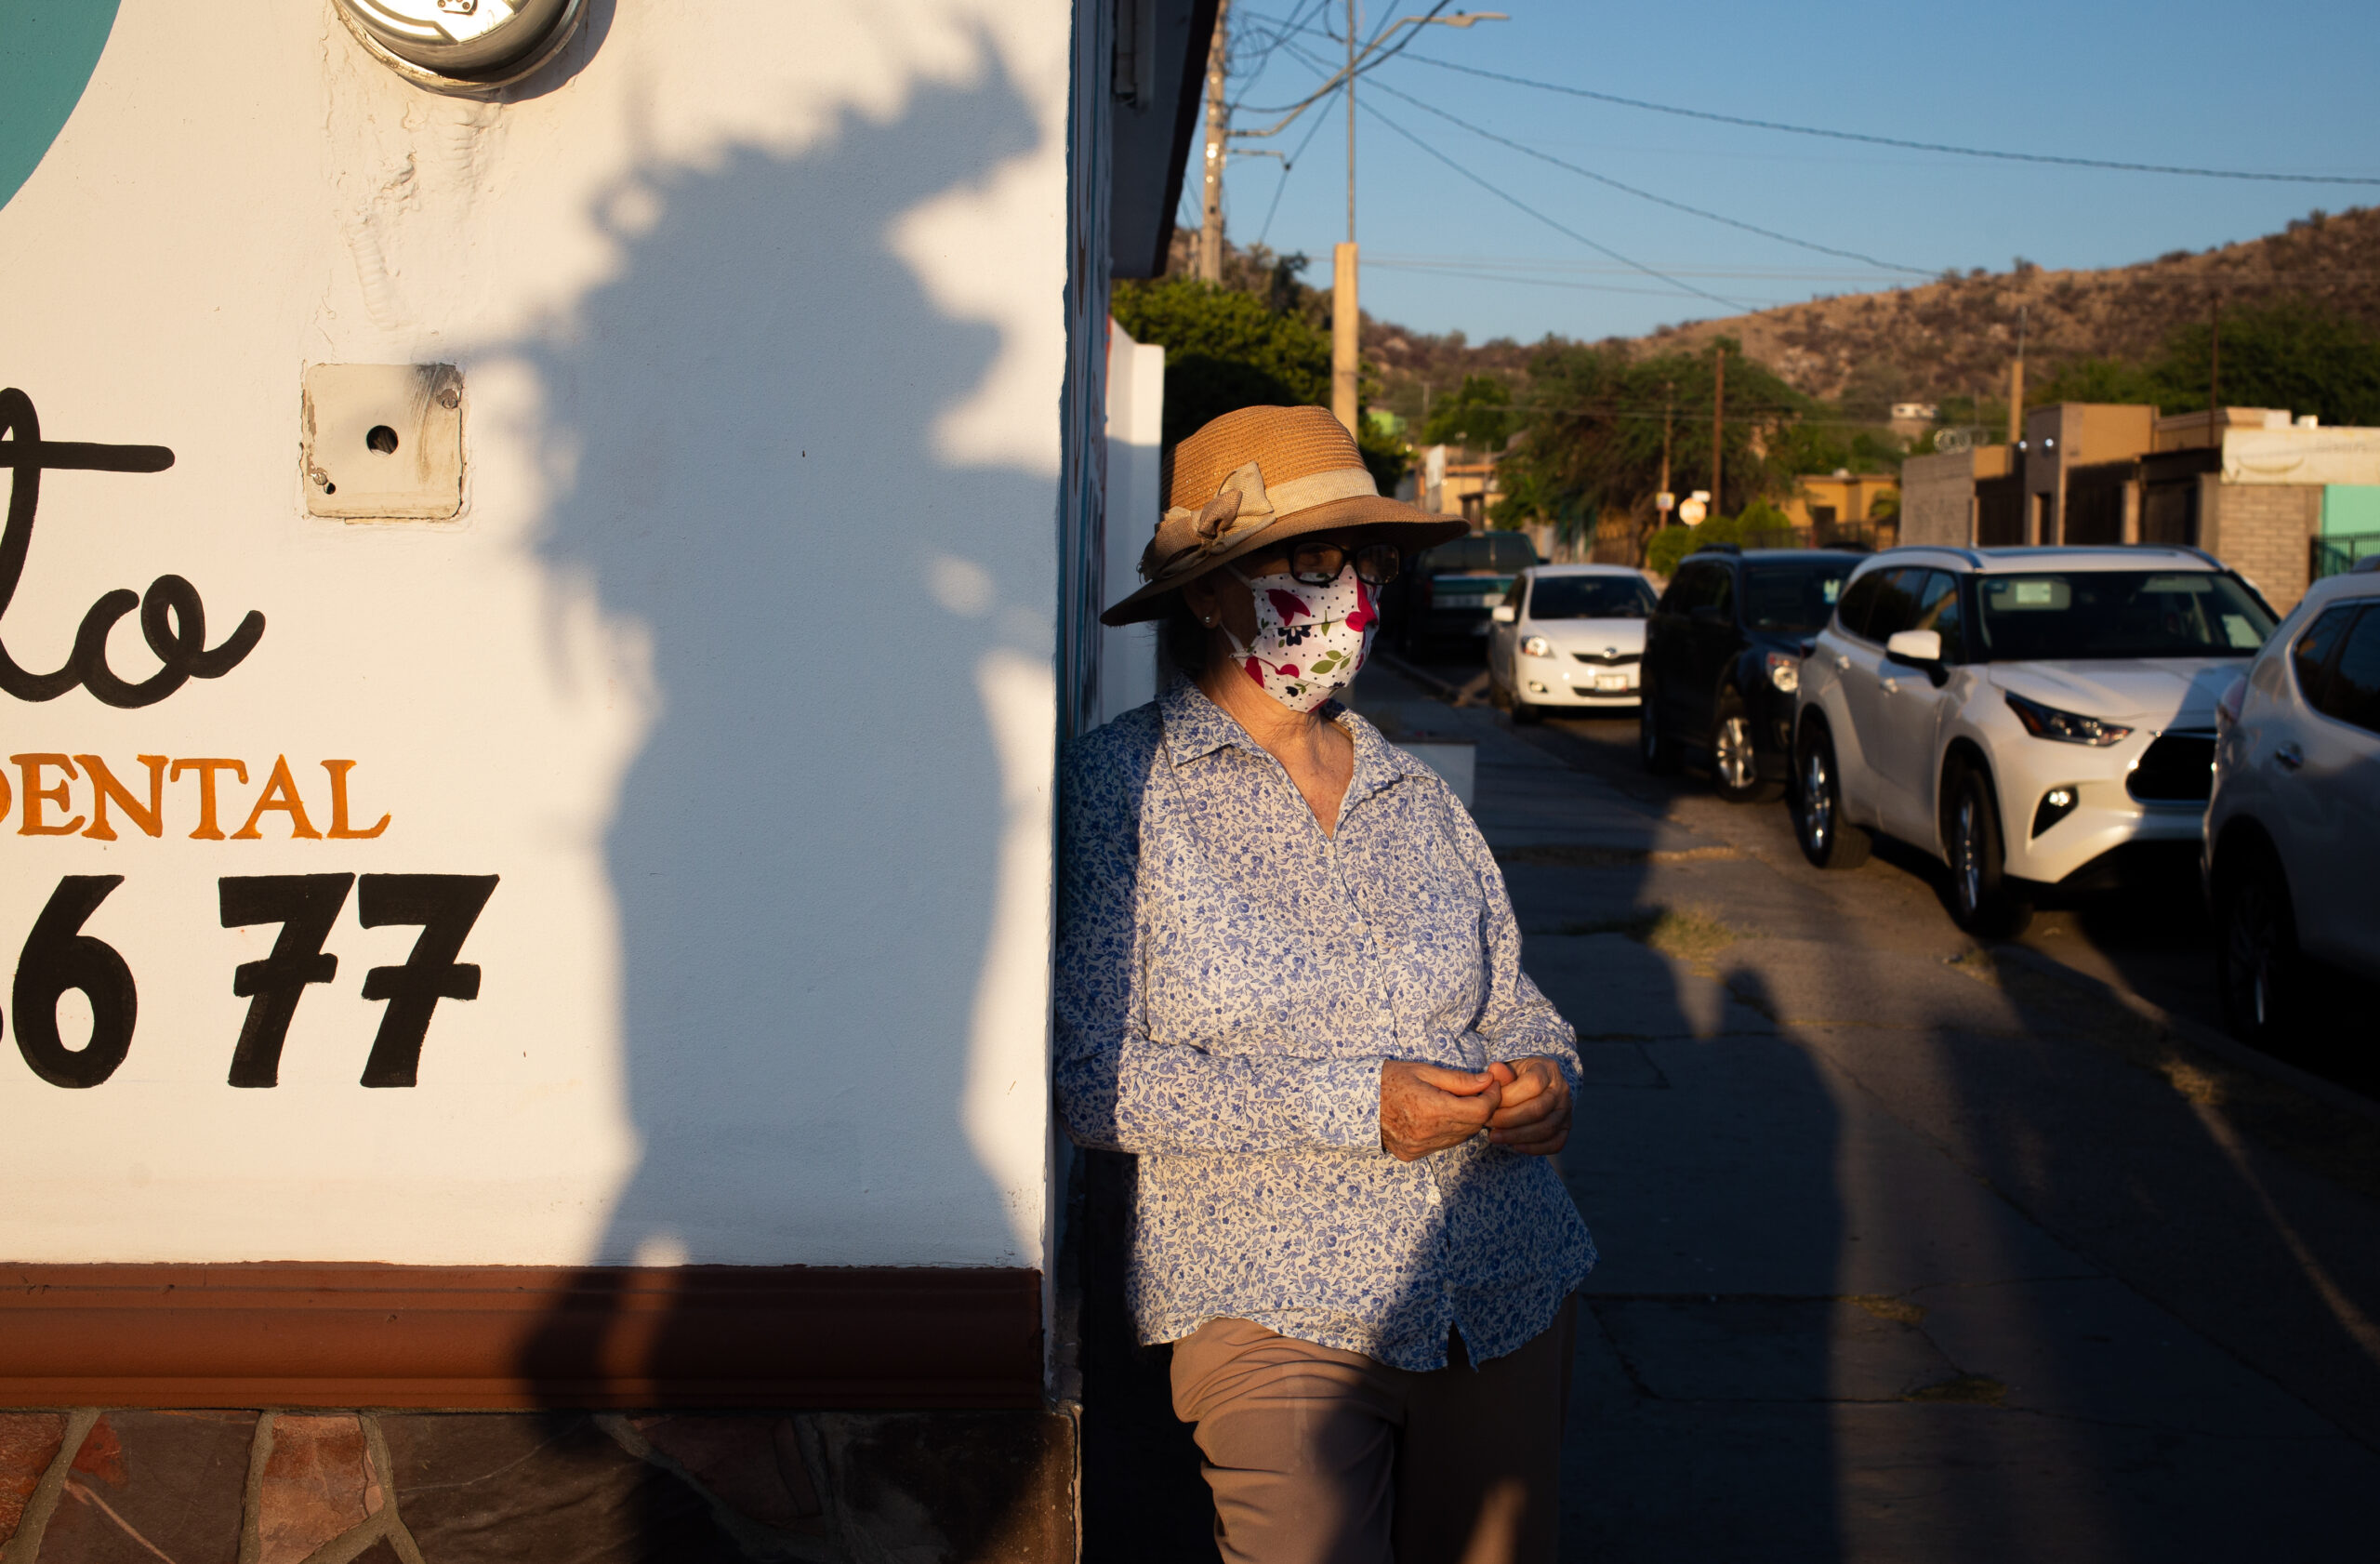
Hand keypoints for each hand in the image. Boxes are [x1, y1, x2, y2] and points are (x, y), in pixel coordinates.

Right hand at [1380, 1060, 1502, 1161]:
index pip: (1480, 1111)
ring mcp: (1420, 1147)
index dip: (1493, 1097)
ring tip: (1456, 1101)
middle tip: (1477, 1090)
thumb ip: (1458, 1080)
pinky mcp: (1413, 1154)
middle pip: (1474, 1125)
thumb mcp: (1424, 1071)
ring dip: (1467, 1120)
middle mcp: (1427, 1133)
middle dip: (1482, 1107)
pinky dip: (1450, 1131)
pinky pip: (1445, 1144)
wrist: (1356, 1101)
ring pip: (1462, 1137)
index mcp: (1431, 1109)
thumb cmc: (1389, 1078)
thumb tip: (1488, 1081)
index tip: (1492, 1084)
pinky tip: (1439, 1115)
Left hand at [1484, 1057, 1570, 1154]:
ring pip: (1546, 1128)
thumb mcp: (1508, 1069)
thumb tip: (1494, 1070)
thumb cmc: (1516, 1078)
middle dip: (1509, 1120)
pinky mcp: (1566, 1127)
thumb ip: (1501, 1073)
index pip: (1533, 1083)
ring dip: (1517, 1136)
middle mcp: (1562, 1089)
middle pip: (1539, 1109)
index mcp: (1548, 1069)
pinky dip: (1535, 1148)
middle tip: (1489, 1123)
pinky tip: (1515, 1146)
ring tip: (1495, 1136)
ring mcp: (1566, 1110)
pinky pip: (1555, 1143)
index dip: (1509, 1096)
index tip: (1489, 1104)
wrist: (1533, 1087)